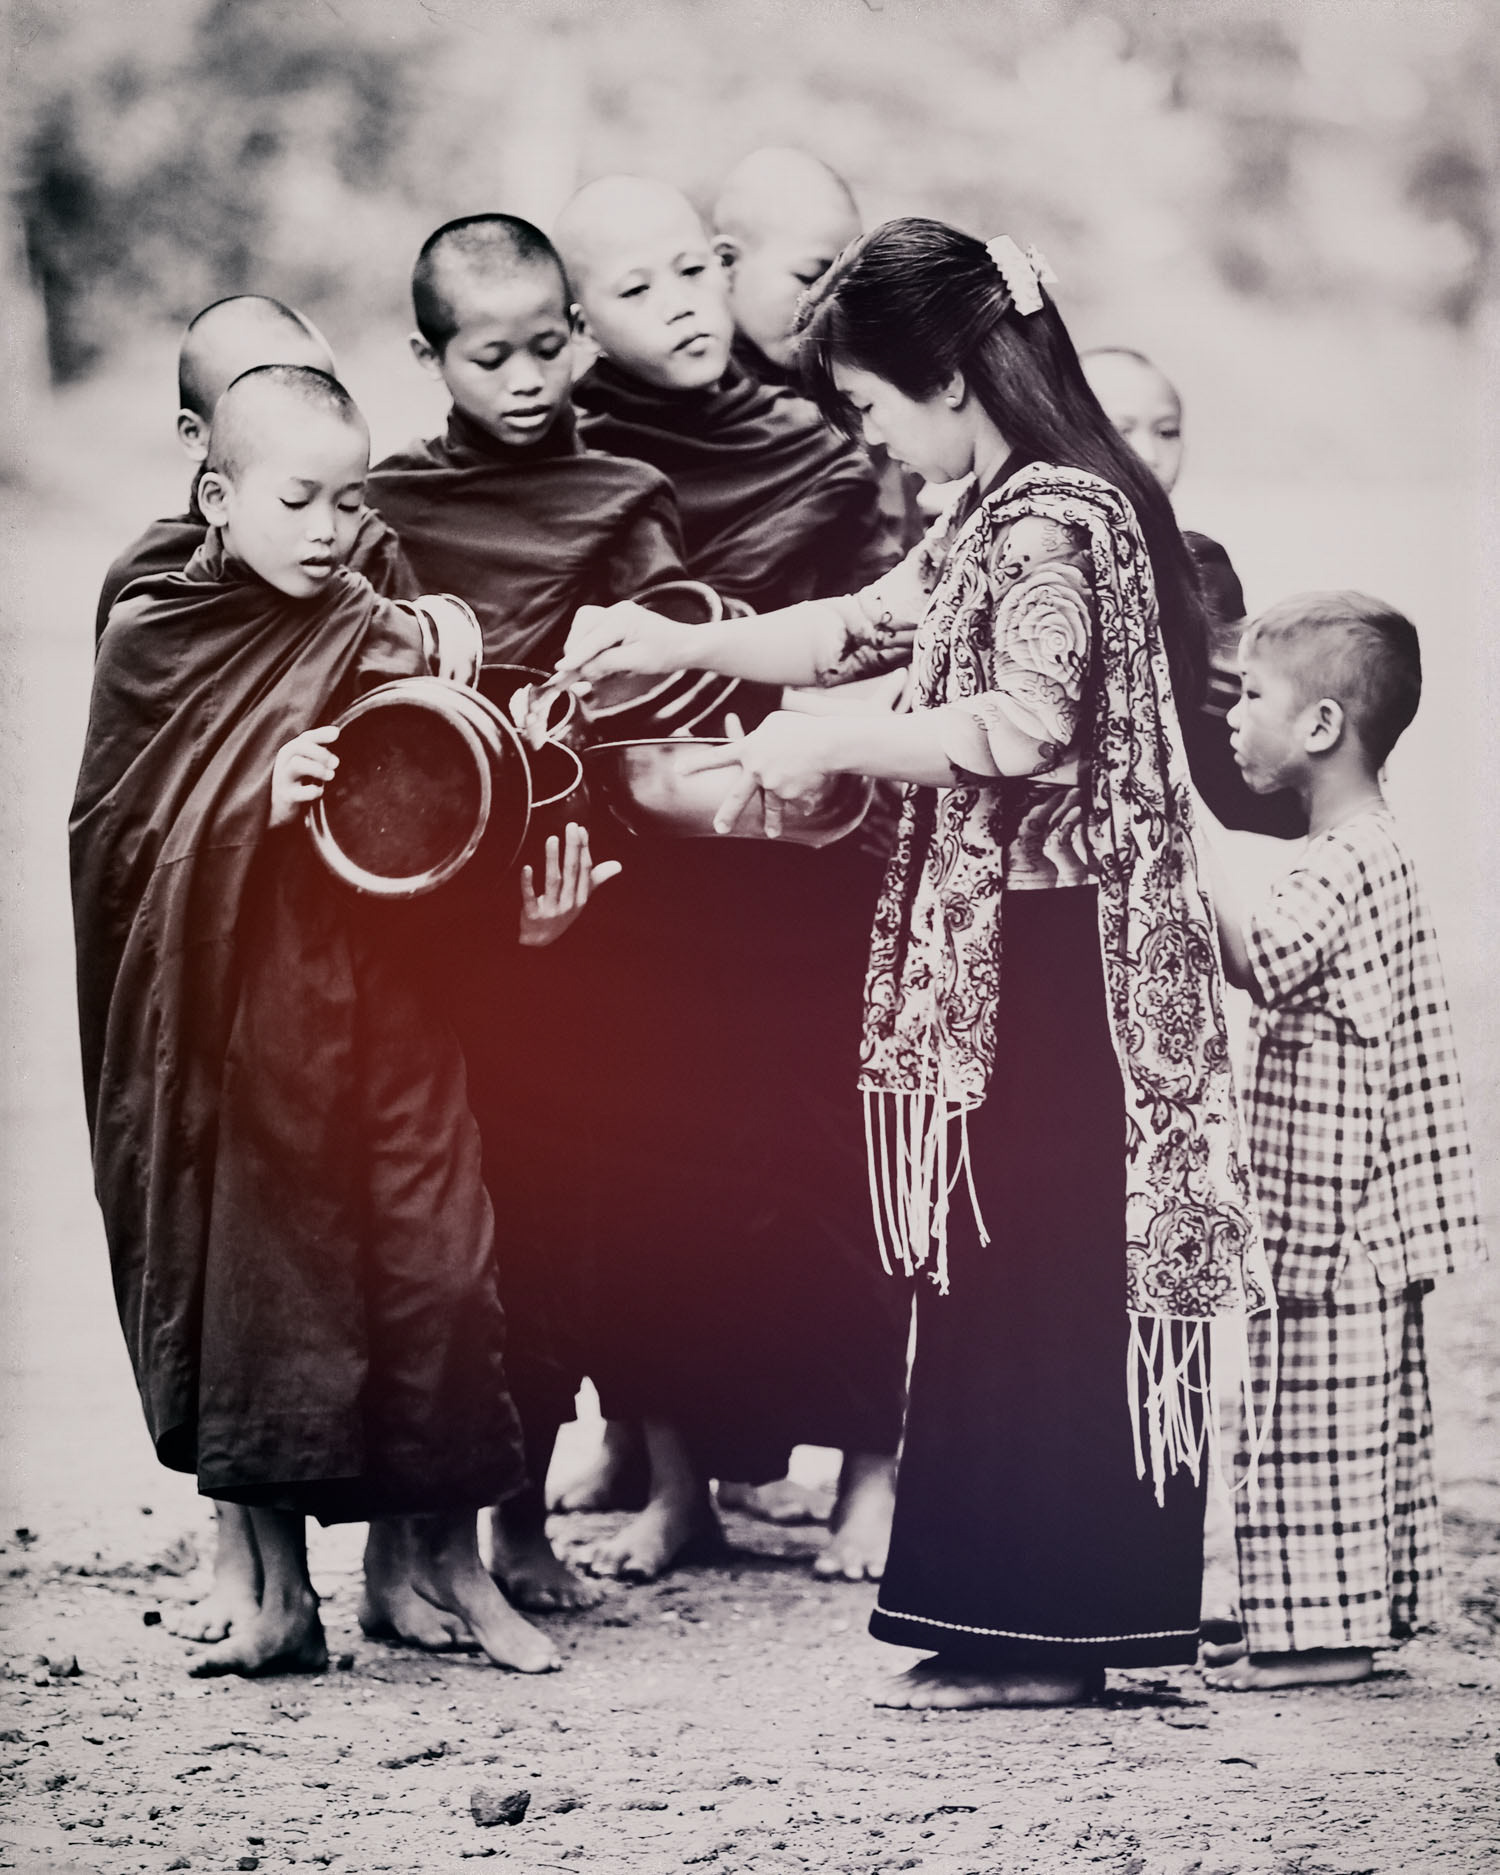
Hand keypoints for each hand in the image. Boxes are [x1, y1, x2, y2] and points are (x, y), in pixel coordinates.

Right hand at [271, 725, 339, 826]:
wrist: (281, 807)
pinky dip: (313, 791)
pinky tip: (319, 791)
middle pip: (299, 747)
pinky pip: (299, 792)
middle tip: (335, 764)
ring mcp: (283, 779)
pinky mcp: (286, 796)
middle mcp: (284, 762)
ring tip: (330, 776)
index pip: (305, 737)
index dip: (321, 734)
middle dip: (321, 753)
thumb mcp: (306, 761)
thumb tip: (335, 732)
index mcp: (290, 751)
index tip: (336, 734)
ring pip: (297, 764)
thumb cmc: (298, 780)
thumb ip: (319, 747)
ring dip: (317, 769)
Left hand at [518, 822, 621, 946]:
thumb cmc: (561, 915)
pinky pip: (530, 898)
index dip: (583, 849)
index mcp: (581, 897)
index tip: (581, 830)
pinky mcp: (532, 915)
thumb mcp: (580, 899)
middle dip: (572, 848)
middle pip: (572, 872)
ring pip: (553, 881)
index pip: (585, 870)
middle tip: (571, 827)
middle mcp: (569, 903)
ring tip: (552, 839)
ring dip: (553, 859)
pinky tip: (527, 868)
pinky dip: (528, 883)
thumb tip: (617, 866)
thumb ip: (596, 879)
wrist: (539, 942)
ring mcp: (551, 910)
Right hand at [556, 601, 693, 683]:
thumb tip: (584, 669)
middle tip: (575, 673)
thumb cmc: (665, 653)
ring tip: (587, 667)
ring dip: (581, 646)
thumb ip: (608, 663)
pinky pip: (593, 629)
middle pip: (583, 625)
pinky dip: (589, 645)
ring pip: (585, 625)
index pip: (594, 639)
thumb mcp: (637, 662)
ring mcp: (615, 613)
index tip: (561, 669)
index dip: (576, 656)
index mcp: (624, 619)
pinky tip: (596, 660)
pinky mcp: (615, 620)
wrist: (684, 645)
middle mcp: (617, 611)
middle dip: (576, 649)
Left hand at [708, 710, 834, 838]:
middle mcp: (756, 770)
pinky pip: (798, 800)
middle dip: (728, 814)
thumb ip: (760, 735)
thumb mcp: (774, 723)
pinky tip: (814, 797)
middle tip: (719, 828)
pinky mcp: (790, 795)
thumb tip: (757, 742)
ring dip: (773, 823)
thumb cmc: (801, 727)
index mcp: (749, 748)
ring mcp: (773, 785)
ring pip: (772, 807)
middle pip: (738, 797)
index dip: (696, 763)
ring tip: (772, 833)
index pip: (716, 756)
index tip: (678, 770)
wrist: (826, 744)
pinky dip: (806, 799)